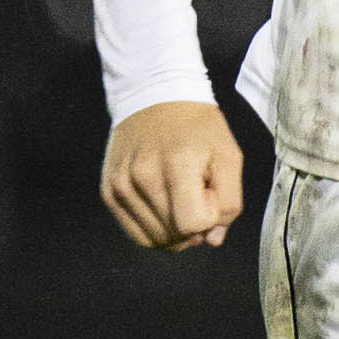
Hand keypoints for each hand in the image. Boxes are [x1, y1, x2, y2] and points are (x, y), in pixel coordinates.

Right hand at [101, 99, 242, 251]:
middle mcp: (142, 177)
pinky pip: (135, 234)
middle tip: (197, 196)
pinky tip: (166, 208)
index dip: (210, 219)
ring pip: (154, 240)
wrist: (155, 98)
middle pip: (174, 236)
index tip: (211, 196)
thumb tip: (212, 239)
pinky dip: (156, 230)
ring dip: (175, 232)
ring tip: (181, 200)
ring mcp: (120, 186)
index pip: (192, 224)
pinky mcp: (108, 192)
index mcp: (177, 165)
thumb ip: (230, 201)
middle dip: (194, 227)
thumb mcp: (229, 156)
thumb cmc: (198, 128)